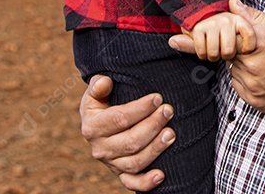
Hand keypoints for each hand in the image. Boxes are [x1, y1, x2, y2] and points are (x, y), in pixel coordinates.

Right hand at [78, 75, 176, 191]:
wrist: (98, 122)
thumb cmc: (102, 102)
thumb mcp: (95, 92)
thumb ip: (98, 85)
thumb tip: (105, 82)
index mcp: (92, 127)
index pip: (118, 119)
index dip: (139, 109)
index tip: (157, 98)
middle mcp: (100, 149)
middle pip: (130, 142)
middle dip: (152, 125)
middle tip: (168, 111)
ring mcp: (111, 163)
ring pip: (134, 162)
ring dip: (155, 149)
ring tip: (171, 134)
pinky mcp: (121, 174)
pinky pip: (132, 183)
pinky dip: (146, 183)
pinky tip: (161, 175)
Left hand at [172, 0, 264, 116]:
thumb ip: (253, 17)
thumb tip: (232, 4)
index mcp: (259, 41)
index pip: (222, 37)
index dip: (197, 38)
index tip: (175, 38)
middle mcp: (252, 65)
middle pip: (228, 54)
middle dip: (236, 49)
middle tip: (260, 50)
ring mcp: (253, 86)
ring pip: (233, 71)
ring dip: (243, 65)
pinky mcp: (255, 102)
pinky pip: (240, 87)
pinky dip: (248, 80)